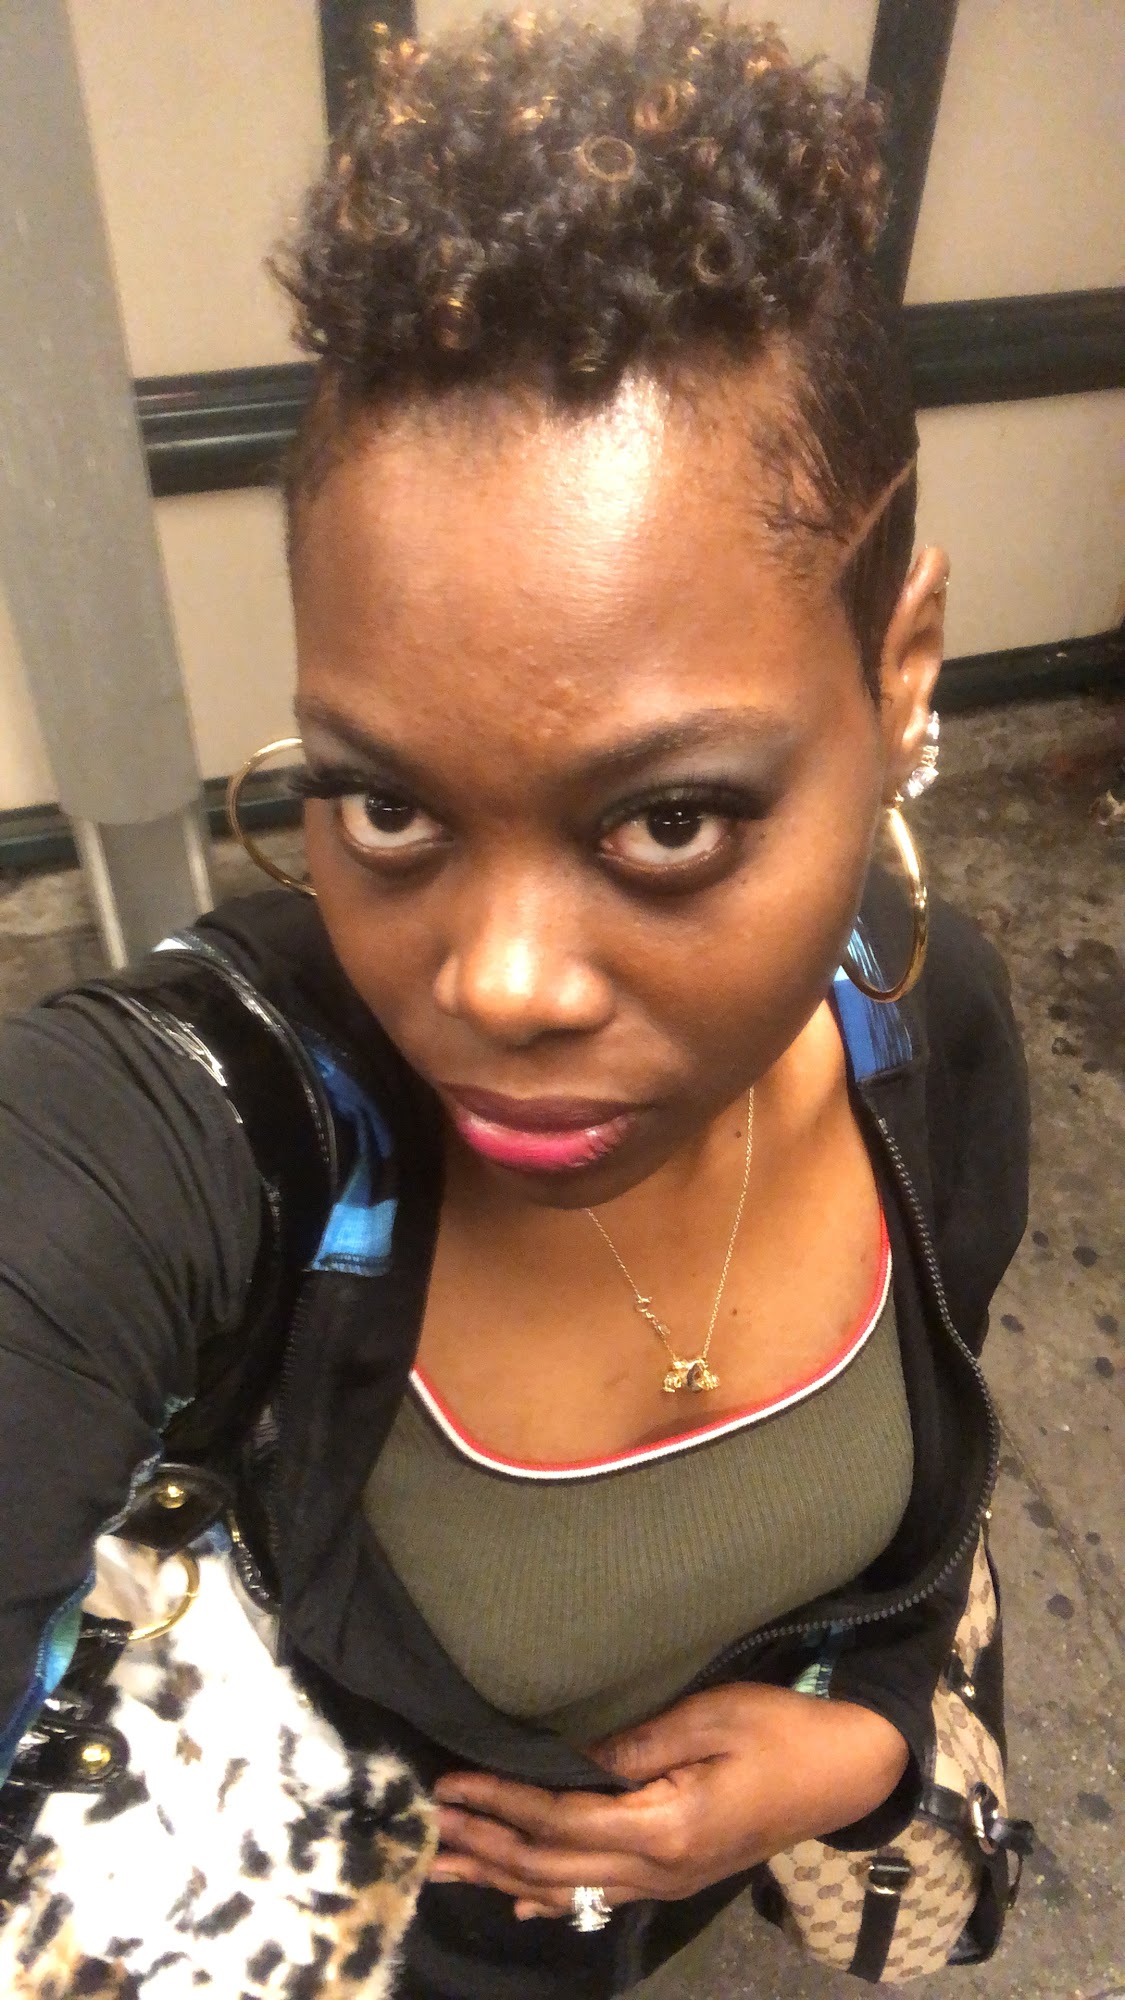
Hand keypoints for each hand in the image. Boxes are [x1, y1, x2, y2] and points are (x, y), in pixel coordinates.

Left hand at [430, 1682, 907, 1919]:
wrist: (849, 1772)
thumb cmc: (783, 1730)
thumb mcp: (710, 1716)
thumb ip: (634, 1743)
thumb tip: (564, 1758)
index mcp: (666, 1826)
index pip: (561, 1820)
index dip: (501, 1803)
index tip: (450, 1784)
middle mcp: (659, 1868)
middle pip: (552, 1865)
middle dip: (486, 1845)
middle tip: (427, 1829)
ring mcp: (667, 1881)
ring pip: (567, 1889)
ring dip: (502, 1875)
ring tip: (447, 1865)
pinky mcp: (675, 1876)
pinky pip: (598, 1895)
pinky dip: (550, 1897)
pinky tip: (517, 1903)